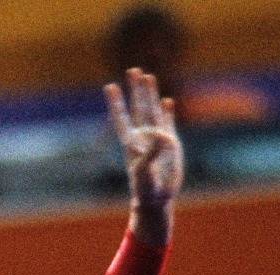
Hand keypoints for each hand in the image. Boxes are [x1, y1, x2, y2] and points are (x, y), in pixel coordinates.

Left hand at [104, 68, 183, 210]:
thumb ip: (152, 152)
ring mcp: (157, 139)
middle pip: (138, 107)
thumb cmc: (146, 188)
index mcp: (131, 143)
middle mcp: (143, 137)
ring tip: (148, 77)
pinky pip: (168, 123)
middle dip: (135, 89)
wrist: (157, 199)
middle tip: (133, 70)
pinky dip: (167, 112)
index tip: (109, 86)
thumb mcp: (145, 170)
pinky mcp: (170, 144)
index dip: (116, 103)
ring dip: (150, 94)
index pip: (122, 118)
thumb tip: (162, 135)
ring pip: (153, 110)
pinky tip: (167, 101)